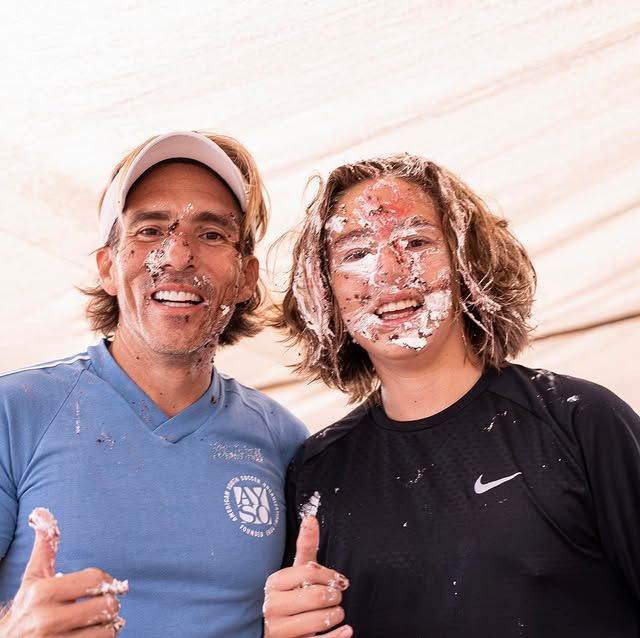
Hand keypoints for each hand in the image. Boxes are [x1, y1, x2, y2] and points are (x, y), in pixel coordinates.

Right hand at [0, 508, 126, 636]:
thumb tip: (41, 512)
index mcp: (41, 592)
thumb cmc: (26, 610)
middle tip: (102, 605)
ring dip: (108, 625)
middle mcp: (46, 620)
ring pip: (106, 630)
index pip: (95, 579)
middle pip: (105, 605)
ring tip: (96, 621)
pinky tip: (91, 635)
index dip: (106, 581)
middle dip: (109, 604)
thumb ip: (44, 547)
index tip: (104, 586)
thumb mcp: (32, 579)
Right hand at [263, 516, 351, 637]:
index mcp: (274, 584)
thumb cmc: (288, 598)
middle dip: (335, 595)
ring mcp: (280, 630)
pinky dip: (338, 636)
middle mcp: (273, 606)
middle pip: (317, 596)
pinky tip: (345, 630)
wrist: (274, 631)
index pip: (309, 572)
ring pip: (321, 620)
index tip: (336, 579)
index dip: (329, 575)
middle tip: (336, 595)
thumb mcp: (295, 572)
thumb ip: (305, 547)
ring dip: (337, 615)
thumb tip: (311, 518)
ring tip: (333, 612)